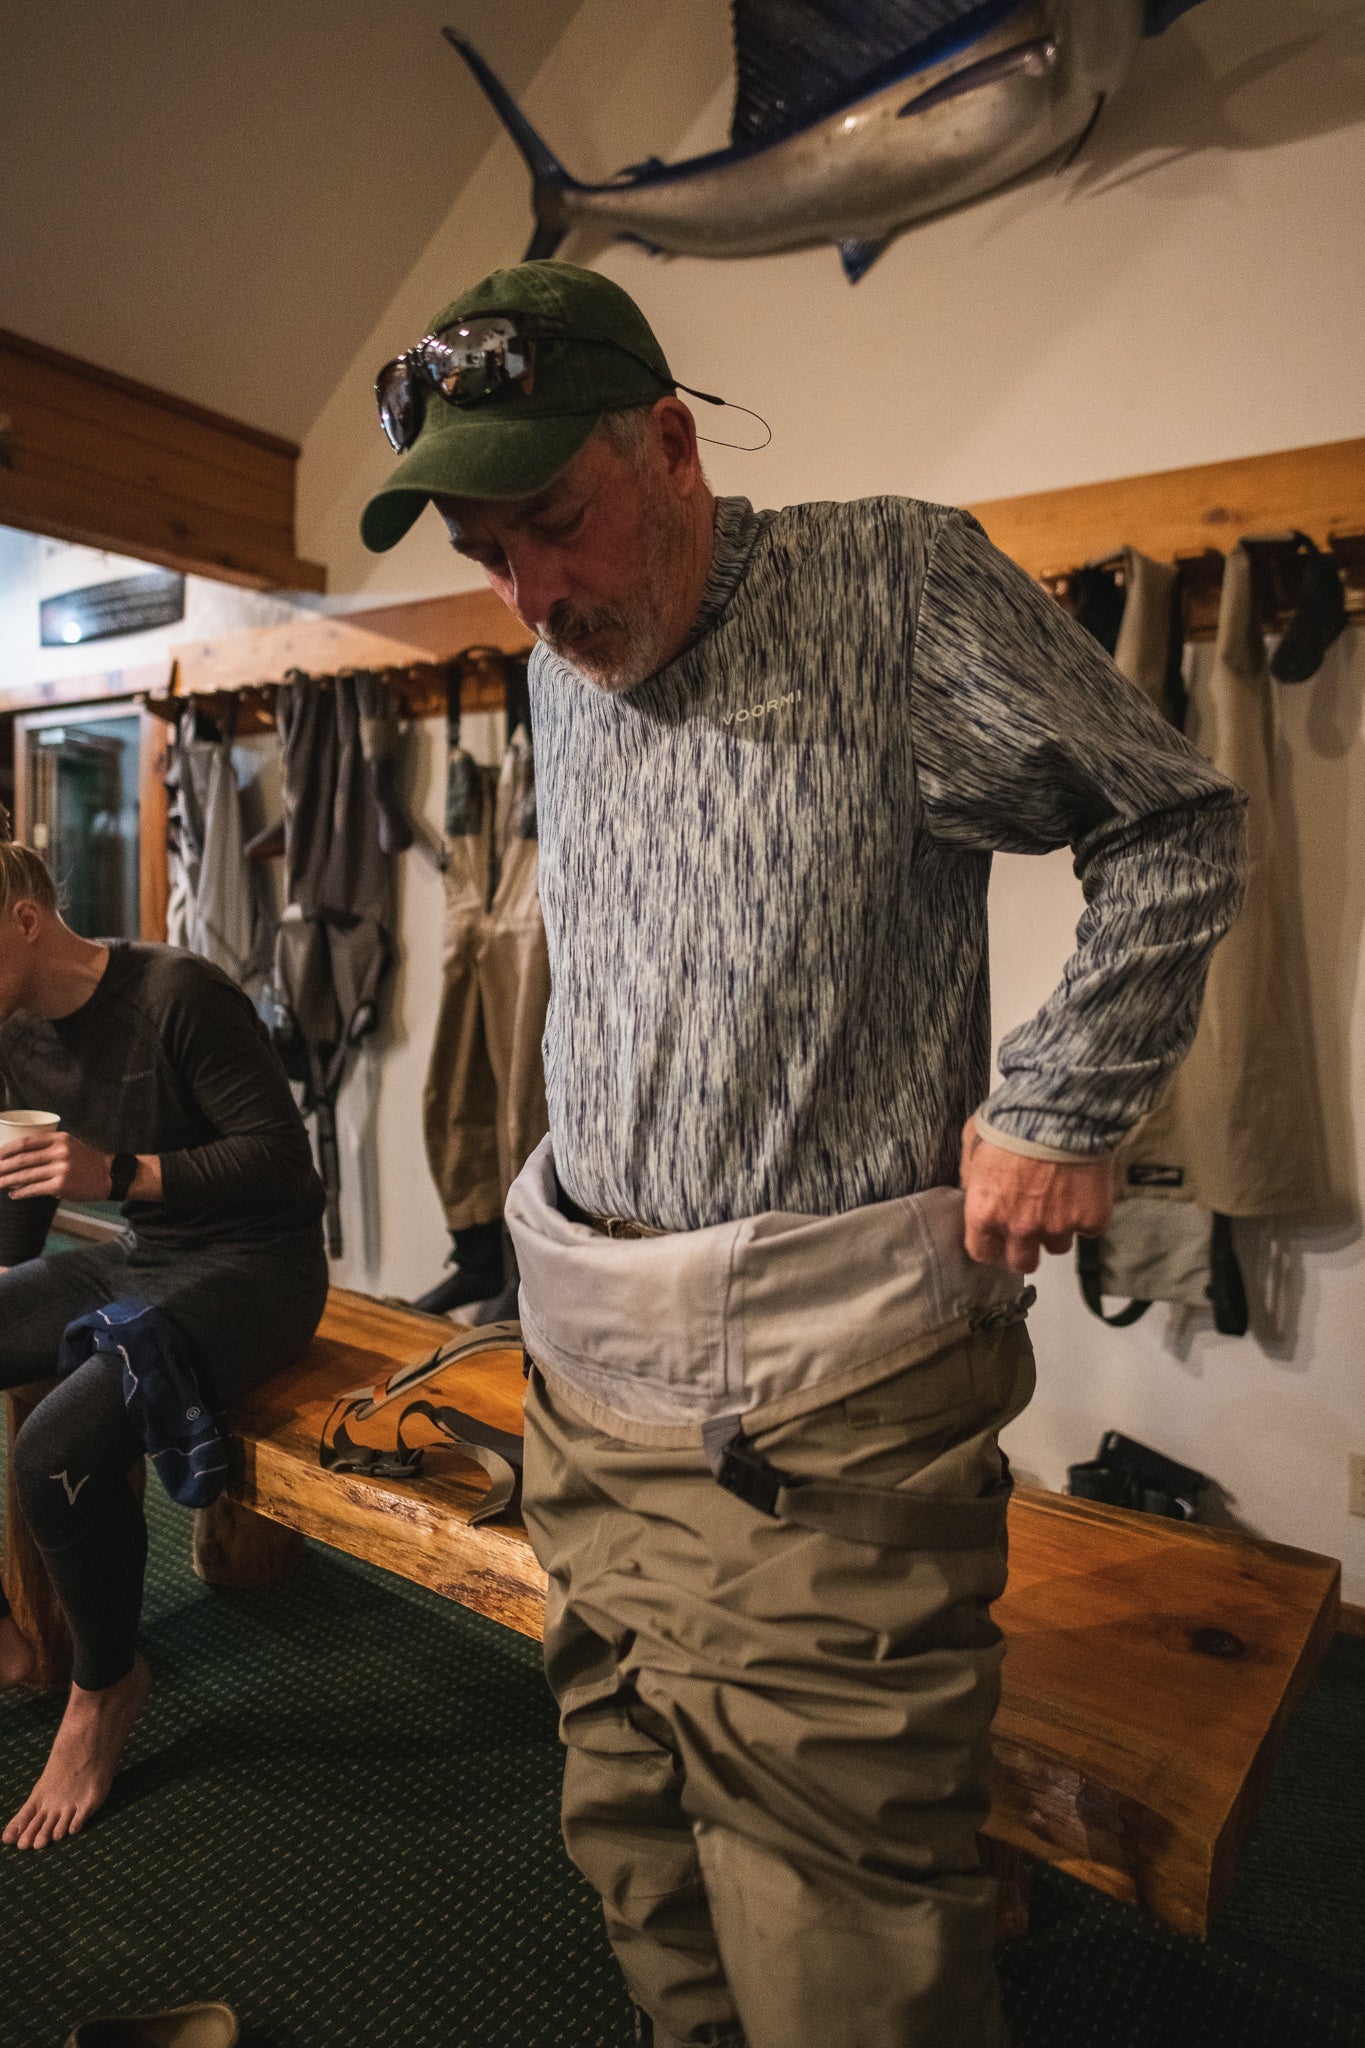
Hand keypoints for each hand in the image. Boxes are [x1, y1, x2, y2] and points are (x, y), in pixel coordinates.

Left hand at [0, 1130, 113, 1202]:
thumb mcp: (69, 1145)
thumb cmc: (86, 1160)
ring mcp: (60, 1169)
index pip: (25, 1142)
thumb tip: (18, 1157)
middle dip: (2, 1167)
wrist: (108, 1175)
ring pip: (25, 1176)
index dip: (6, 1149)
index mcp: (58, 1139)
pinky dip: (20, 1192)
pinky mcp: (61, 1186)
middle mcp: (59, 1152)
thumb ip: (47, 1146)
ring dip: (7, 1181)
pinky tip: (13, 1194)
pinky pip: (34, 1189)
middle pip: (22, 1160)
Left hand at [959, 1118, 1113, 1274]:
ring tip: (1060, 1198)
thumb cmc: (1014, 1119)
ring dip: (1058, 1229)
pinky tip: (1083, 1190)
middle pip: (1023, 1262)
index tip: (999, 1237)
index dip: (992, 1245)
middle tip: (1032, 1223)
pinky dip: (1088, 1215)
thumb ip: (970, 1175)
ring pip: (1058, 1246)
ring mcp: (1058, 1226)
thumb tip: (970, 1187)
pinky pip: (1090, 1230)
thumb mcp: (972, 1143)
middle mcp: (1020, 1227)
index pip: (982, 1253)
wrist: (1059, 1108)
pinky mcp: (1090, 1218)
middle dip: (1026, 1247)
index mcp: (985, 1212)